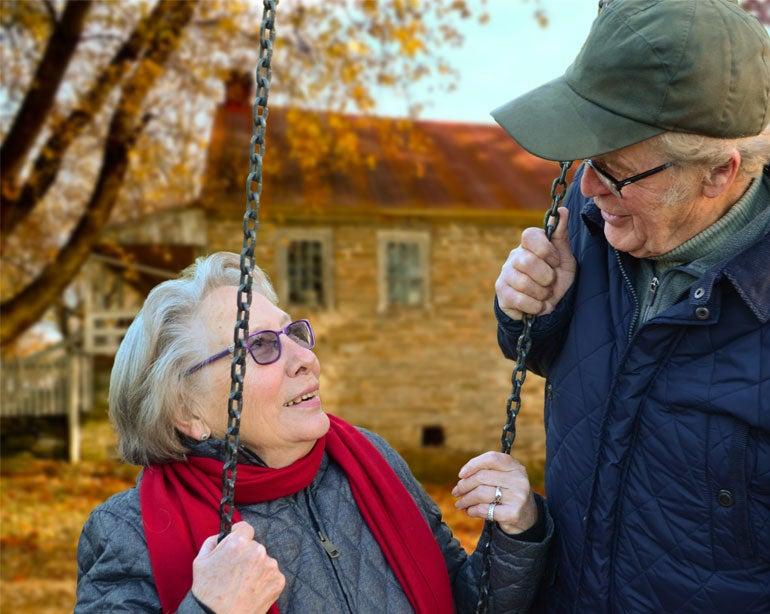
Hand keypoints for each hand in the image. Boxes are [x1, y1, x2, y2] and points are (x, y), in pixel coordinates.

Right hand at [191, 521, 284, 613]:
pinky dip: (264, 580)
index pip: (245, 528)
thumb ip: (213, 541)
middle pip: (255, 546)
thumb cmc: (207, 591)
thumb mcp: (201, 561)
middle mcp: (258, 551)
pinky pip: (272, 575)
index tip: (237, 544)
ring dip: (257, 568)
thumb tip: (223, 534)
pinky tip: (252, 590)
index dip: (239, 535)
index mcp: (239, 542)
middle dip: (247, 555)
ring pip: (264, 560)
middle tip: (236, 571)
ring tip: (243, 584)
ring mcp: (270, 566)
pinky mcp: (278, 581)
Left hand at [452, 451, 536, 534]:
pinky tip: (470, 511)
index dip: (473, 464)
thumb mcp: (504, 478)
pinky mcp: (513, 513)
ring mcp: (517, 497)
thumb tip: (462, 478)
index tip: (461, 474)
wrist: (528, 517)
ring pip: (481, 493)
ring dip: (465, 499)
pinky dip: (473, 510)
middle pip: (482, 477)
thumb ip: (487, 472)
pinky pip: (485, 509)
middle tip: (456, 492)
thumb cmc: (509, 493)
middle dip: (464, 485)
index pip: (491, 458)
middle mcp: (519, 479)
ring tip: (459, 503)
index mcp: (515, 467)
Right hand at [495, 206, 575, 320]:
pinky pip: (517, 299)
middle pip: (527, 262)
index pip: (529, 235)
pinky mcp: (501, 293)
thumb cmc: (556, 276)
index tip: (556, 261)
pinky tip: (538, 306)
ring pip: (522, 283)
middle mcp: (514, 256)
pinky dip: (534, 306)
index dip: (546, 250)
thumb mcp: (564, 257)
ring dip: (542, 294)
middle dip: (546, 277)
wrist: (548, 304)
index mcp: (529, 244)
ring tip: (545, 295)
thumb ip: (561, 235)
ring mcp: (505, 274)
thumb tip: (562, 210)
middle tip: (551, 282)